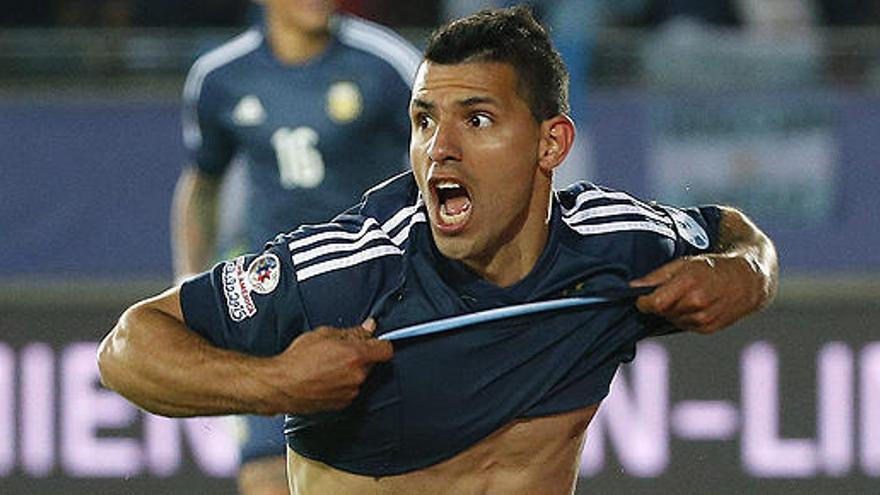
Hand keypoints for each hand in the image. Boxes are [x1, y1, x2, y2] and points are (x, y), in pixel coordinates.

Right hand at [256, 319, 392, 413]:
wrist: (281, 385)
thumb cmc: (297, 360)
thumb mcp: (324, 334)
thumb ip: (352, 332)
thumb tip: (368, 328)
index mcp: (356, 356)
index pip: (386, 350)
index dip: (380, 344)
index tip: (375, 342)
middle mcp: (357, 376)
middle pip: (372, 363)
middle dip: (361, 356)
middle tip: (341, 351)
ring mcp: (351, 392)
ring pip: (360, 377)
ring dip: (351, 371)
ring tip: (328, 366)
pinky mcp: (342, 404)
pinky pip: (350, 389)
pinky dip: (343, 384)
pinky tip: (325, 378)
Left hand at [629, 255, 765, 334]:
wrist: (747, 280)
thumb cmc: (711, 267)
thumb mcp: (683, 263)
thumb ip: (656, 277)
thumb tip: (630, 287)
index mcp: (689, 283)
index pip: (655, 303)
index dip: (644, 302)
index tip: (642, 297)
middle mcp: (697, 303)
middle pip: (661, 312)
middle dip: (659, 304)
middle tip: (669, 291)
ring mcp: (704, 318)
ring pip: (671, 320)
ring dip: (670, 311)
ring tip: (683, 296)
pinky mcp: (708, 328)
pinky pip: (683, 326)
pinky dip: (682, 318)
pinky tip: (692, 306)